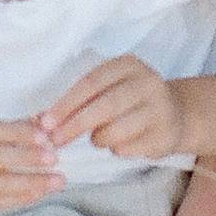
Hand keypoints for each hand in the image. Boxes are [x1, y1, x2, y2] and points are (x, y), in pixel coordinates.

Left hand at [41, 54, 188, 161]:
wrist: (177, 115)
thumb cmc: (129, 101)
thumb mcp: (108, 89)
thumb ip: (79, 100)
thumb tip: (38, 119)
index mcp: (128, 65)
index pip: (91, 82)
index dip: (66, 103)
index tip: (45, 122)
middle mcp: (147, 82)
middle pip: (104, 106)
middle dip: (74, 125)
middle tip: (54, 141)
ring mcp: (160, 109)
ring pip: (116, 130)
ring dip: (98, 139)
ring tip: (97, 139)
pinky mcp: (166, 135)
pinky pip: (129, 149)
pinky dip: (116, 150)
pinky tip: (120, 145)